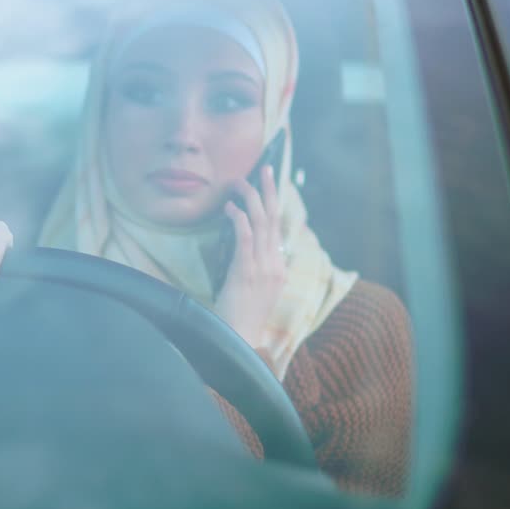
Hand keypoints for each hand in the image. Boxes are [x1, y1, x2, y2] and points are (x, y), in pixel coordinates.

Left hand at [214, 165, 286, 348]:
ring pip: (261, 224)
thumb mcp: (256, 289)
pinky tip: (231, 208)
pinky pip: (245, 240)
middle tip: (264, 168)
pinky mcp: (245, 273)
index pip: (278, 228)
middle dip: (269, 190)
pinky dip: (239, 220)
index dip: (273, 203)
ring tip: (240, 182)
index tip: (268, 183)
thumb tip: (247, 242)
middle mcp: (275, 265)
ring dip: (251, 199)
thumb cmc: (242, 316)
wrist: (239, 340)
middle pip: (274, 219)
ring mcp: (262, 269)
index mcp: (278, 267)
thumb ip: (257, 267)